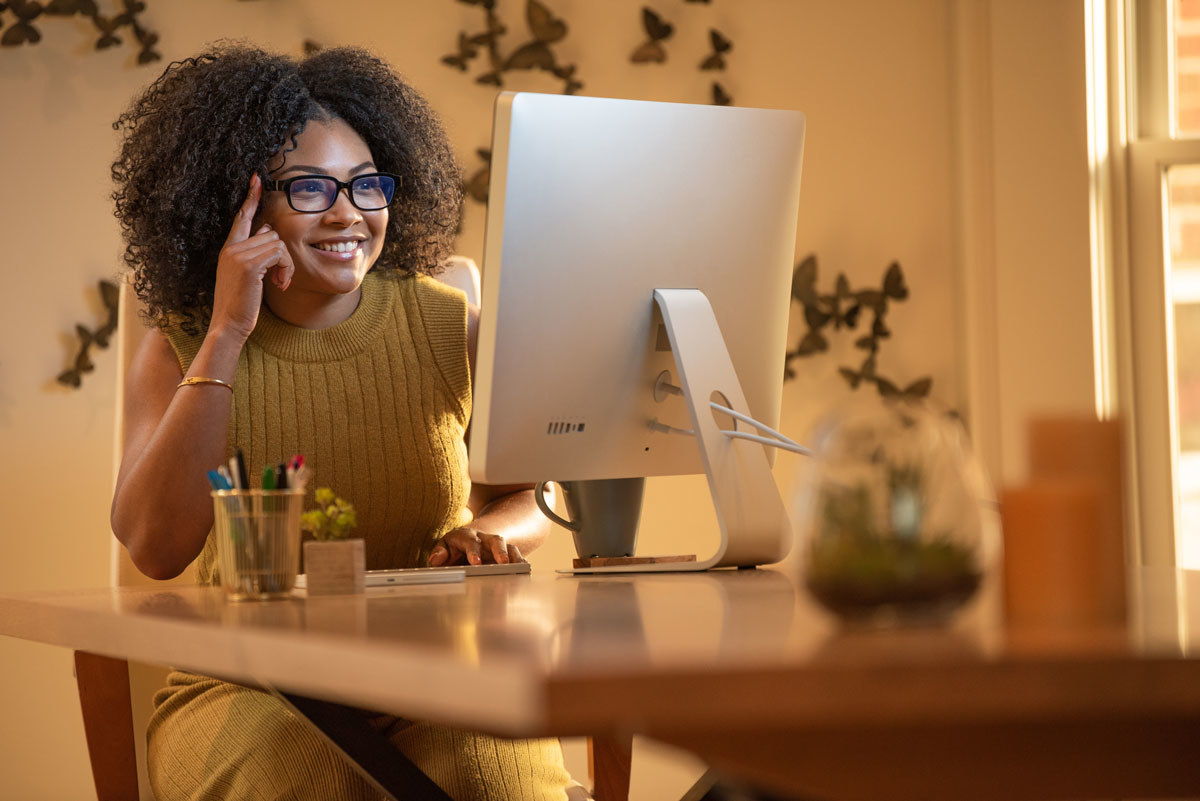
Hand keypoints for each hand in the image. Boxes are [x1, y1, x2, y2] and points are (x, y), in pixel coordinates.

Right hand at [210, 174, 294, 341]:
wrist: (228, 324)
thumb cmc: (240, 304)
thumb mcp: (247, 275)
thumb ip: (255, 252)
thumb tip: (267, 230)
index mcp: (228, 248)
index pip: (241, 217)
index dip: (250, 197)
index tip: (257, 178)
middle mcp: (231, 248)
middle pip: (271, 233)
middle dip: (283, 256)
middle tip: (280, 279)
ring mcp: (238, 255)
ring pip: (277, 243)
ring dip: (286, 265)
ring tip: (279, 284)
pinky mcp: (249, 265)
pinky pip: (279, 254)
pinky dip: (286, 270)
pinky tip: (279, 286)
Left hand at [429, 527, 524, 565]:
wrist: (470, 541)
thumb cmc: (455, 548)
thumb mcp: (444, 547)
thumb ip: (439, 553)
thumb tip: (436, 560)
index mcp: (467, 536)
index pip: (470, 541)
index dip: (473, 551)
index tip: (476, 563)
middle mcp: (485, 539)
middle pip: (495, 540)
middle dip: (499, 551)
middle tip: (502, 562)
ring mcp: (497, 546)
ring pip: (509, 547)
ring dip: (513, 557)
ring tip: (517, 569)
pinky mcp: (506, 554)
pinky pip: (516, 556)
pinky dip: (520, 563)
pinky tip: (524, 572)